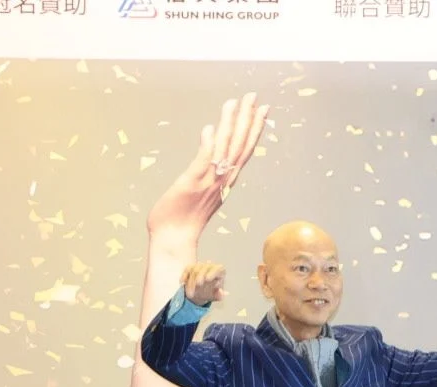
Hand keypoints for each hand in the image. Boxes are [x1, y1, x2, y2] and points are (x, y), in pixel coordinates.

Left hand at [147, 93, 269, 240]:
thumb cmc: (182, 219)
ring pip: (225, 148)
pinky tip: (212, 127)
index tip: (261, 109)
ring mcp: (208, 181)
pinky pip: (204, 161)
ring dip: (232, 125)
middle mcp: (222, 179)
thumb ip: (206, 167)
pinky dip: (209, 145)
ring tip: (236, 103)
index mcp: (226, 180)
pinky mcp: (192, 183)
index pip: (244, 149)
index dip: (253, 128)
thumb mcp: (199, 190)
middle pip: (240, 144)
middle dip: (248, 119)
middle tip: (254, 97)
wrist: (174, 238)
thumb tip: (210, 142)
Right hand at [181, 262, 225, 306]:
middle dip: (199, 277)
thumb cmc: (212, 292)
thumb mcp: (217, 296)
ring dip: (191, 282)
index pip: (217, 269)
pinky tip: (182, 283)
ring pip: (194, 271)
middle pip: (204, 269)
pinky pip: (187, 270)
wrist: (202, 292)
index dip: (213, 272)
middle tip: (198, 285)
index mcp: (219, 271)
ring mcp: (200, 266)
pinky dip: (184, 276)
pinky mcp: (191, 267)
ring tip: (190, 294)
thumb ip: (220, 295)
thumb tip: (221, 293)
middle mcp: (210, 266)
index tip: (207, 279)